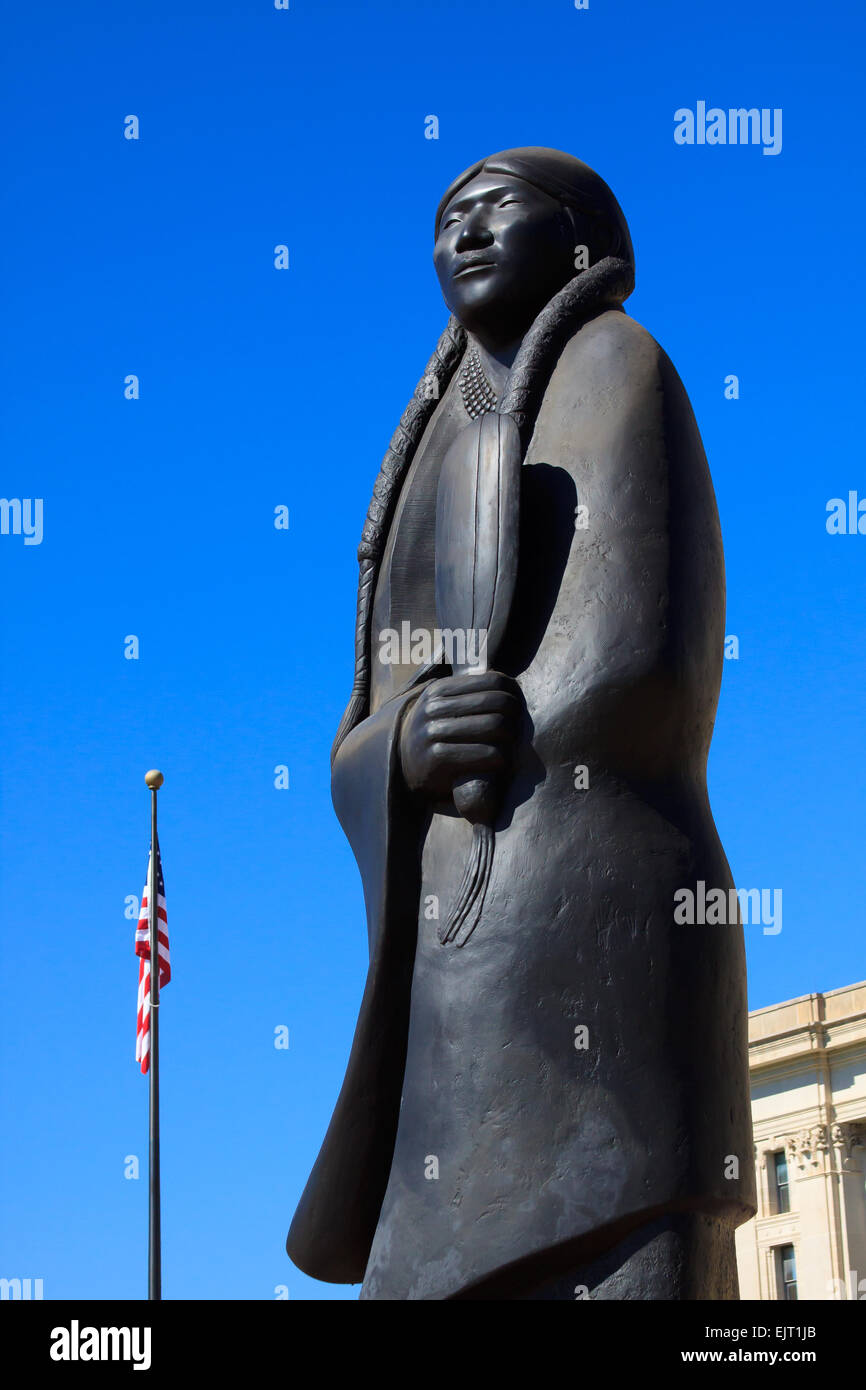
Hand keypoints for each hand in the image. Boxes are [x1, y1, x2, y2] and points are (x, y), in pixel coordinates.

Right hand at [399, 671, 522, 799]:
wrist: (405, 768)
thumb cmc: (436, 736)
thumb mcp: (443, 708)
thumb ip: (468, 694)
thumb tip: (511, 684)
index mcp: (440, 690)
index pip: (493, 681)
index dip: (514, 695)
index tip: (519, 710)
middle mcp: (433, 708)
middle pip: (497, 702)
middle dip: (515, 717)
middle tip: (519, 731)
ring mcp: (432, 732)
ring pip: (494, 725)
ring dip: (510, 739)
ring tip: (512, 748)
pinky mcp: (436, 758)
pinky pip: (484, 752)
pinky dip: (500, 758)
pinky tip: (501, 763)